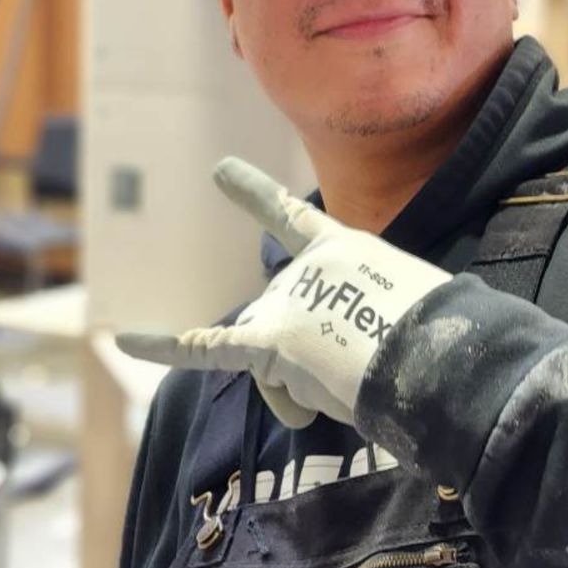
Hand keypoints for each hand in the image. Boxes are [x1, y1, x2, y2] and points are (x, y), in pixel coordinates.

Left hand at [116, 158, 450, 429]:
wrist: (442, 360)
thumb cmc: (445, 341)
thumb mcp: (413, 308)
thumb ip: (369, 325)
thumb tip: (326, 377)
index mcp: (347, 249)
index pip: (292, 219)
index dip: (253, 194)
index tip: (218, 172)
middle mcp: (308, 270)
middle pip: (281, 320)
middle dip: (309, 361)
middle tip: (357, 377)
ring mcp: (288, 303)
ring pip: (272, 361)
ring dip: (305, 391)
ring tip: (351, 394)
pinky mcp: (272, 343)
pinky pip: (206, 347)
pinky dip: (161, 347)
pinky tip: (123, 339)